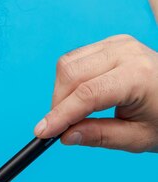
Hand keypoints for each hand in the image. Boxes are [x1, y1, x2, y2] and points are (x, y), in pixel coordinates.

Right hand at [34, 35, 157, 152]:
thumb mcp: (139, 138)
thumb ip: (101, 136)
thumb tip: (65, 135)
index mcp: (138, 76)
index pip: (87, 93)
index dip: (60, 115)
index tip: (42, 132)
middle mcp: (126, 52)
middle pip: (71, 74)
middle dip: (58, 103)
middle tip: (59, 127)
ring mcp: (117, 44)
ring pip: (67, 64)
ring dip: (60, 91)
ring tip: (72, 112)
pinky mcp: (110, 43)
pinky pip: (75, 59)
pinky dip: (68, 80)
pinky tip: (78, 96)